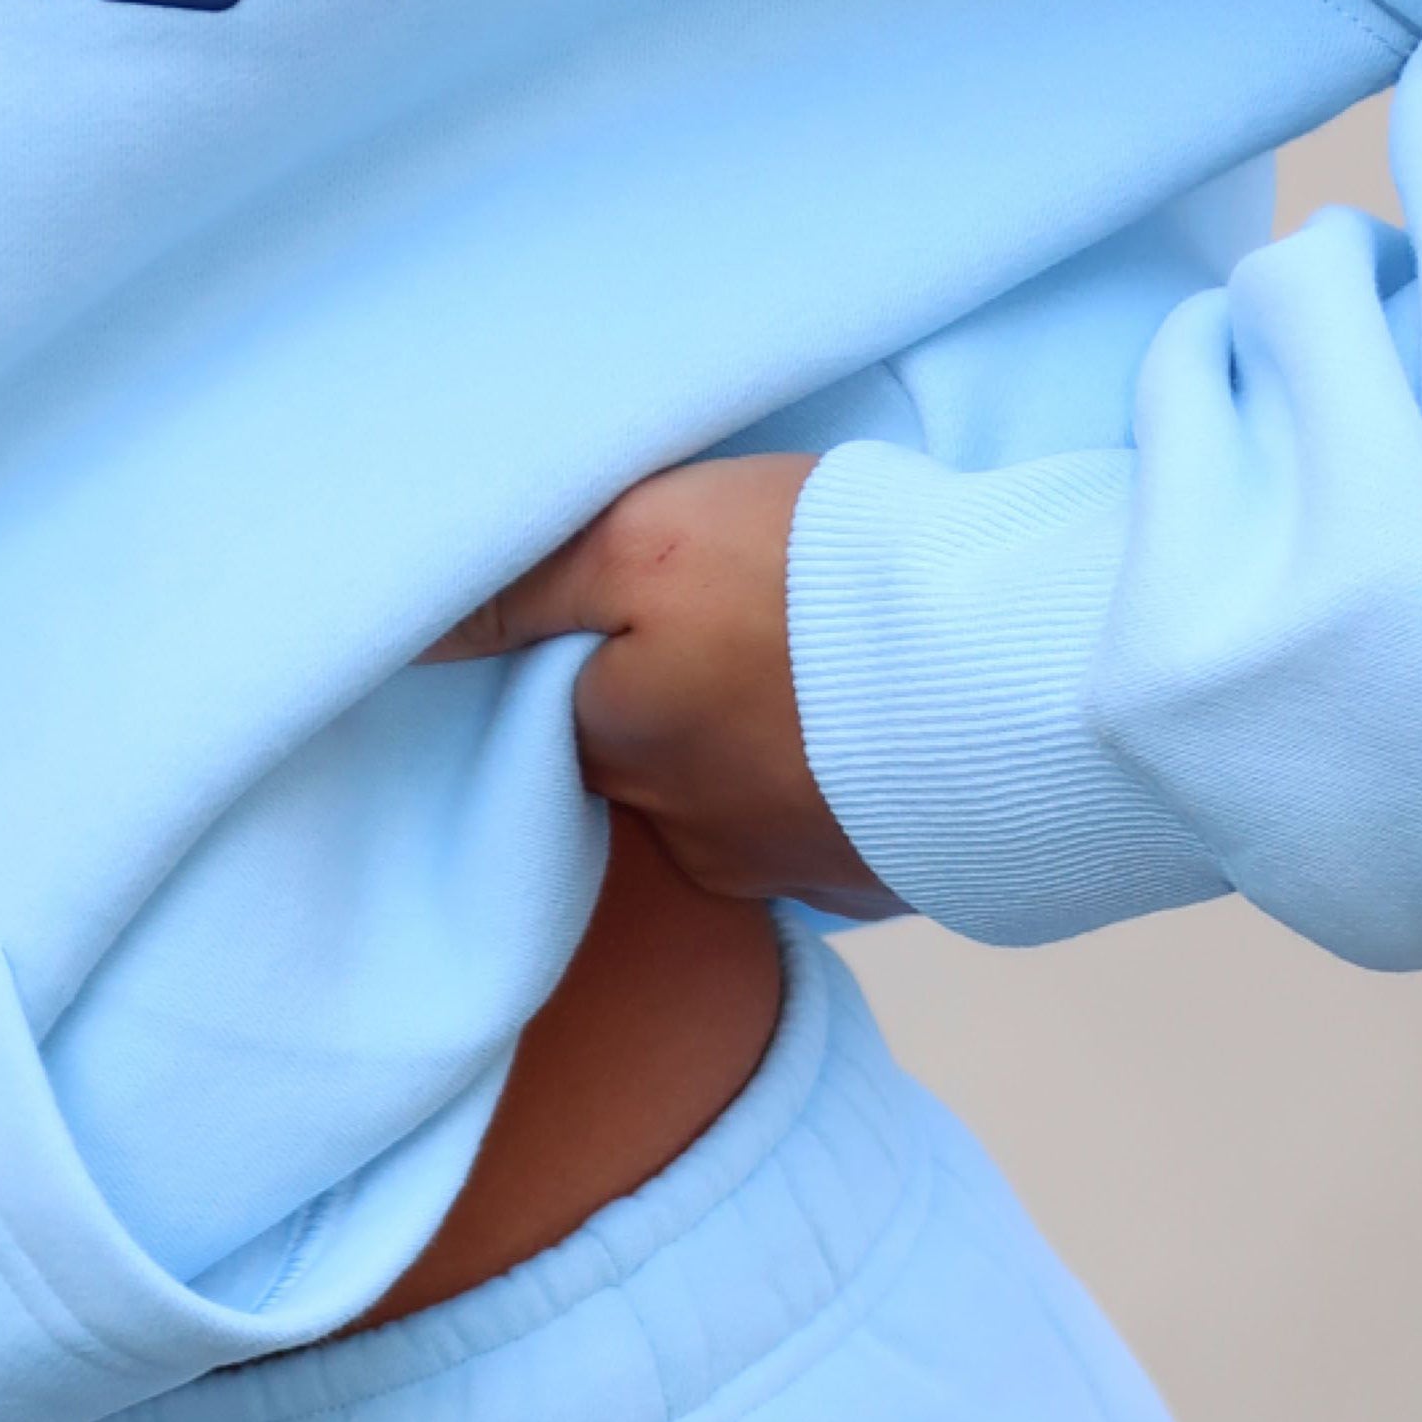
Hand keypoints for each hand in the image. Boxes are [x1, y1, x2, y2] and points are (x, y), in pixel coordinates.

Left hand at [430, 456, 900, 918]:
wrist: (1015, 679)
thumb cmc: (812, 587)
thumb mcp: (644, 538)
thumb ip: (521, 585)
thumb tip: (407, 636)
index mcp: (611, 747)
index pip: (554, 714)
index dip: (580, 657)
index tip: (626, 606)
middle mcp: (677, 834)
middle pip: (641, 767)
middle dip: (664, 712)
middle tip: (724, 634)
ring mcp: (781, 870)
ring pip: (732, 807)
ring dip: (753, 756)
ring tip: (801, 682)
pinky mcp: (874, 882)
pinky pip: (824, 837)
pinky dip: (832, 793)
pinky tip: (864, 741)